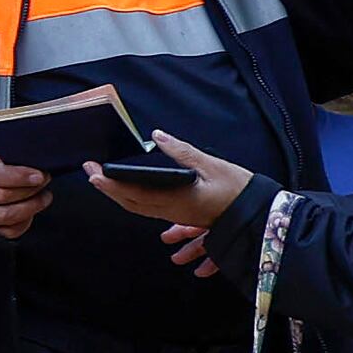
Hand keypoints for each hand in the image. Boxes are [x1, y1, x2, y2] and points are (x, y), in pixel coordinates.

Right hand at [0, 153, 49, 241]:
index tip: (39, 175)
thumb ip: (13, 155)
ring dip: (30, 206)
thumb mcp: (2, 150)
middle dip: (29, 189)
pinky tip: (33, 211)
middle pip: (0, 196)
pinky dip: (24, 222)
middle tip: (45, 180)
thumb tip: (35, 160)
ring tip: (45, 196)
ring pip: (4, 215)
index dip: (16, 176)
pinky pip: (8, 231)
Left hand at [89, 130, 257, 264]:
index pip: (133, 192)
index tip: (93, 172)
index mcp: (176, 200)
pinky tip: (132, 196)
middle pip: (130, 203)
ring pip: (140, 208)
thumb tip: (157, 136)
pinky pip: (153, 212)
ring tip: (106, 181)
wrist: (261, 216)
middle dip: (108, 188)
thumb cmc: (239, 190)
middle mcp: (172, 211)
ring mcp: (177, 216)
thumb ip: (182, 152)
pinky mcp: (184, 216)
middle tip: (91, 172)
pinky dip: (138, 202)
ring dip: (120, 195)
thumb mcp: (212, 165)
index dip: (110, 183)